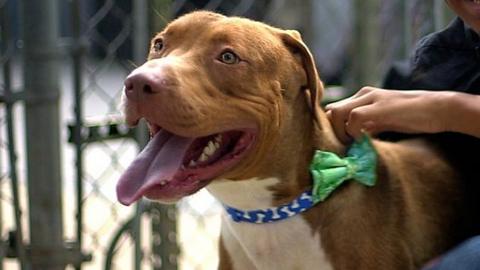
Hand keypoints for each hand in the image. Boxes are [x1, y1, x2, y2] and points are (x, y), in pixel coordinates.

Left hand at [324, 87, 449, 142]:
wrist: (438, 109)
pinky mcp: (379, 106)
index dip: (332, 128)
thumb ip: (365, 128)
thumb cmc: (412, 118)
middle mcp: (363, 94)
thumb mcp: (382, 122)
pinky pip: (354, 118)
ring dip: (340, 132)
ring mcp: (370, 98)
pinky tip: (364, 140)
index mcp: (363, 97)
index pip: (333, 110)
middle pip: (330, 111)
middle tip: (345, 146)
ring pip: (336, 112)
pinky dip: (354, 132)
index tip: (340, 143)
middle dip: (332, 131)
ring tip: (353, 144)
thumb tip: (348, 142)